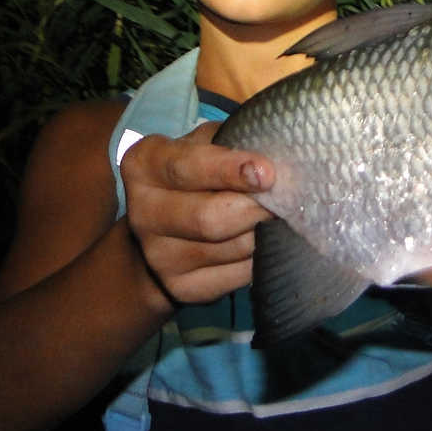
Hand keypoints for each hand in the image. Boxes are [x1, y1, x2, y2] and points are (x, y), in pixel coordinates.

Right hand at [120, 122, 274, 308]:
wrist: (166, 234)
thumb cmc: (198, 176)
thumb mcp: (206, 144)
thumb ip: (234, 141)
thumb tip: (280, 151)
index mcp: (145, 165)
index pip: (187, 168)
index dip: (230, 170)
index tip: (268, 174)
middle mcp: (144, 212)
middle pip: (210, 218)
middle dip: (256, 210)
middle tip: (287, 200)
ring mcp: (160, 257)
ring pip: (233, 249)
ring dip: (266, 234)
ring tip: (279, 218)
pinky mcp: (183, 289)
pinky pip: (241, 275)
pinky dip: (264, 258)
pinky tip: (268, 243)